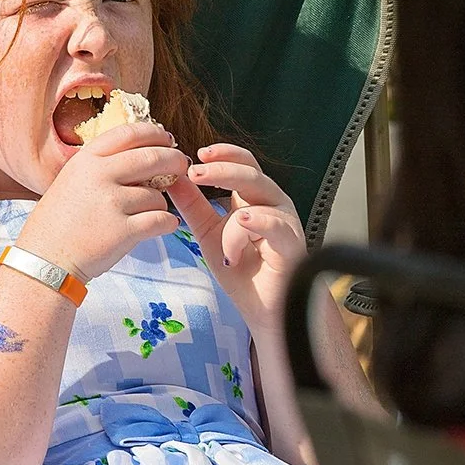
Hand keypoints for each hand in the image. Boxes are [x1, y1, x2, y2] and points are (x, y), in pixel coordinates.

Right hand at [20, 122, 187, 280]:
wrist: (45, 260)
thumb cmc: (59, 222)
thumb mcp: (72, 180)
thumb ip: (102, 166)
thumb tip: (143, 154)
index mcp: (86, 160)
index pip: (129, 133)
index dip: (154, 133)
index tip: (166, 139)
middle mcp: (99, 176)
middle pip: (152, 157)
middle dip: (173, 160)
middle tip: (181, 166)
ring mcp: (111, 203)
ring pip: (158, 195)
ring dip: (160, 204)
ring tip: (147, 213)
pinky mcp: (123, 231)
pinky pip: (161, 220)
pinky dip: (167, 223)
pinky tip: (163, 225)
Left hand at [167, 143, 306, 335]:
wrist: (265, 311)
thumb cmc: (243, 273)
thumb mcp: (208, 234)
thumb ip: (193, 206)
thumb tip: (173, 179)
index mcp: (253, 198)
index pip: (242, 163)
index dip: (223, 154)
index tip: (197, 154)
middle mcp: (272, 203)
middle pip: (250, 172)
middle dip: (221, 168)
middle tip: (194, 172)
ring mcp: (284, 220)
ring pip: (258, 198)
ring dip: (232, 216)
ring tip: (220, 239)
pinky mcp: (292, 241)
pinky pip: (273, 222)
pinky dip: (255, 223)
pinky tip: (242, 224)